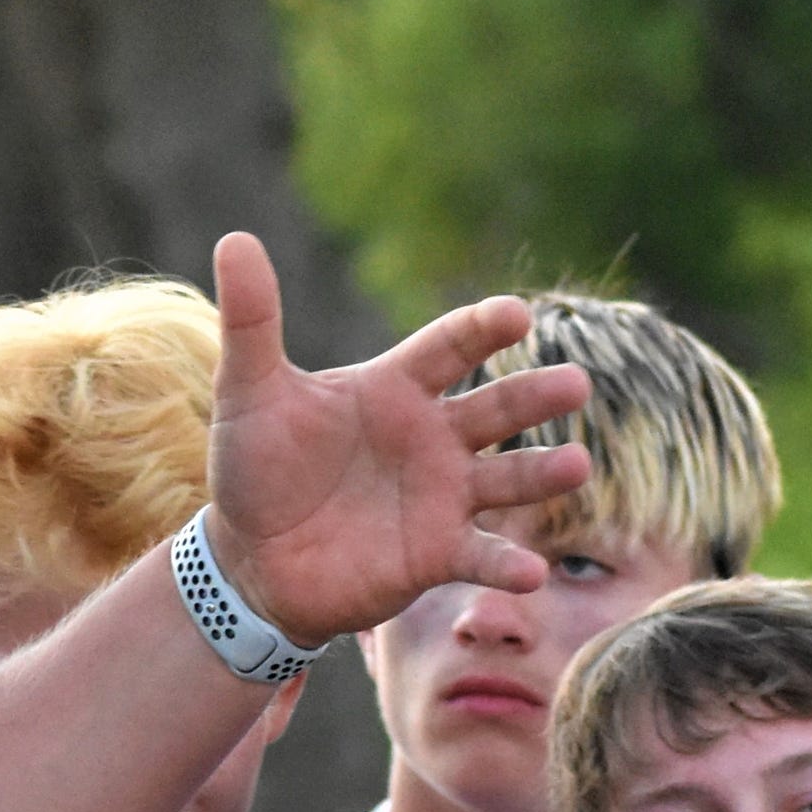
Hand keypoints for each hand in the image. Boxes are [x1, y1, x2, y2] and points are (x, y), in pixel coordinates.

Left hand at [204, 232, 592, 644]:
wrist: (248, 557)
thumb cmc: (254, 467)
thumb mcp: (247, 393)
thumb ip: (252, 322)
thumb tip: (234, 239)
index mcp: (395, 388)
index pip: (451, 346)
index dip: (483, 328)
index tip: (516, 313)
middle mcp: (433, 436)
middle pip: (498, 407)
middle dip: (537, 396)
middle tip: (576, 384)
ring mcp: (443, 495)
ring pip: (509, 478)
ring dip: (544, 472)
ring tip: (576, 465)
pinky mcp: (438, 553)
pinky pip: (482, 555)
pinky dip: (506, 563)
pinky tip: (528, 572)